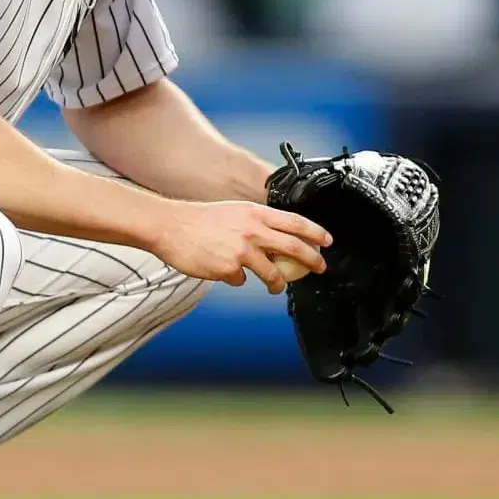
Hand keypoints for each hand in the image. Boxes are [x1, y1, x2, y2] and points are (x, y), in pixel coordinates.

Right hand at [148, 201, 330, 292]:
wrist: (171, 227)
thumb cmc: (200, 219)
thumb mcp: (235, 212)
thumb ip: (257, 223)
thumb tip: (276, 238)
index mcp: (255, 213)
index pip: (295, 222)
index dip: (316, 232)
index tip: (327, 241)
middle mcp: (252, 231)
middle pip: (293, 247)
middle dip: (311, 260)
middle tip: (319, 268)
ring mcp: (242, 251)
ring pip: (272, 273)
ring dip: (277, 283)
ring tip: (276, 286)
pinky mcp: (229, 269)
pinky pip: (241, 280)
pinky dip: (237, 278)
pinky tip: (227, 271)